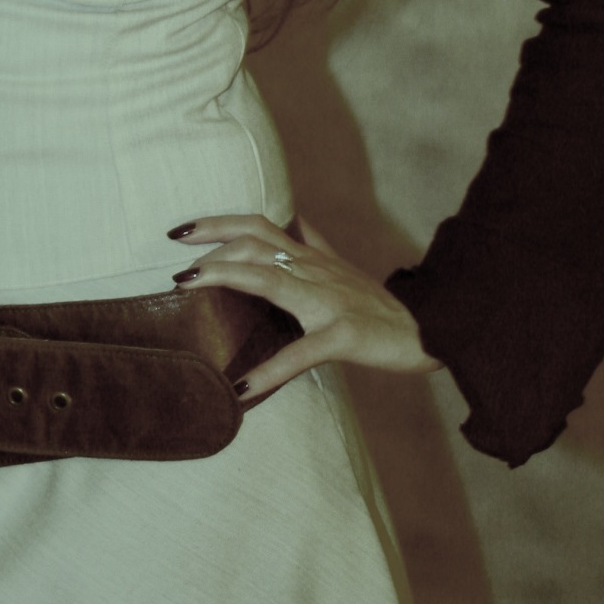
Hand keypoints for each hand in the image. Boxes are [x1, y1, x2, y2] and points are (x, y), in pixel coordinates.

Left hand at [169, 212, 441, 401]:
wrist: (429, 329)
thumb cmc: (380, 304)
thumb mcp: (343, 267)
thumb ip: (315, 243)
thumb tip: (292, 217)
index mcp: (311, 258)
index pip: (259, 225)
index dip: (218, 221)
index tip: (180, 230)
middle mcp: (315, 271)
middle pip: (255, 241)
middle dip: (209, 243)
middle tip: (174, 260)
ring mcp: (328, 302)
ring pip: (269, 279)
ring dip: (224, 277)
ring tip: (187, 285)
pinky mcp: (344, 337)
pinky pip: (301, 353)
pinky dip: (269, 370)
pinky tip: (241, 387)